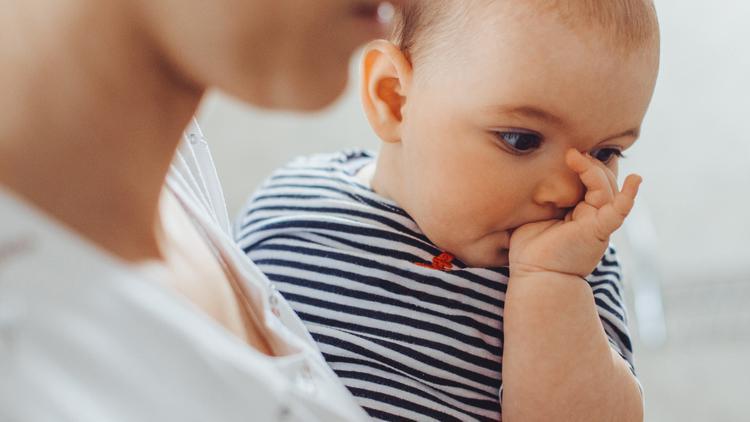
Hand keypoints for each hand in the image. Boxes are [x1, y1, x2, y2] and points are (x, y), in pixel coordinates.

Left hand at [509, 149, 641, 277]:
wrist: (535, 277)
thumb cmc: (531, 250)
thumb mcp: (534, 215)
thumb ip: (540, 196)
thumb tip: (529, 173)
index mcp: (581, 211)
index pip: (591, 181)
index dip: (585, 164)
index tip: (568, 150)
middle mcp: (594, 216)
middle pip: (603, 181)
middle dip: (590, 163)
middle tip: (571, 152)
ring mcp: (599, 223)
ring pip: (607, 189)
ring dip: (594, 170)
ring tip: (576, 157)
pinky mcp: (598, 231)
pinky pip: (618, 212)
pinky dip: (629, 196)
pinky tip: (636, 179)